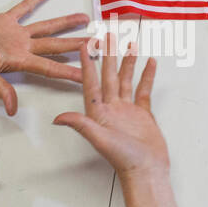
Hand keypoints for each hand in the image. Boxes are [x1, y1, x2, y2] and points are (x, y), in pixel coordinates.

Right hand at [0, 0, 88, 114]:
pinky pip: (23, 8)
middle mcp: (22, 47)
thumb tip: (13, 109)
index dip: (69, 70)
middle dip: (77, 45)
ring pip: (46, 26)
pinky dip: (35, 0)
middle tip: (99, 42)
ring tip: (84, 17)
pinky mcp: (4, 21)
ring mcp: (14, 34)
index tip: (89, 74)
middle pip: (56, 46)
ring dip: (65, 22)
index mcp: (19, 61)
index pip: (50, 67)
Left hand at [53, 38, 168, 177]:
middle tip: (108, 35)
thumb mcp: (99, 139)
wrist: (146, 170)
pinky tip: (149, 63)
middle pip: (109, 75)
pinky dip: (147, 76)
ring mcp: (127, 110)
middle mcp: (111, 108)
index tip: (85, 46)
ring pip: (126, 79)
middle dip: (108, 55)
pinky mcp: (143, 114)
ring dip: (127, 62)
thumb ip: (81, 124)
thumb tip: (58, 118)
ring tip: (130, 44)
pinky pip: (143, 90)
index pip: (91, 82)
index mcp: (98, 112)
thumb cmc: (123, 159)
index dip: (87, 64)